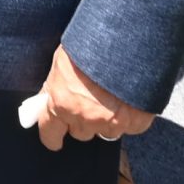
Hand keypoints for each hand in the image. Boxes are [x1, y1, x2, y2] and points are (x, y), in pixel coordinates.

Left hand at [27, 45, 151, 150]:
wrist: (128, 42)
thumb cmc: (90, 45)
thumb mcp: (62, 62)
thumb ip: (55, 86)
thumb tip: (48, 98)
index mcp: (61, 103)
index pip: (50, 132)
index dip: (52, 137)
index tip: (55, 141)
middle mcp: (85, 118)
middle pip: (80, 133)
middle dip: (82, 121)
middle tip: (89, 102)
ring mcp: (112, 123)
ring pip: (106, 131)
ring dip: (106, 120)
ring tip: (111, 97)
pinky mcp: (136, 123)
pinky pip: (130, 127)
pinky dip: (130, 117)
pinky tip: (129, 99)